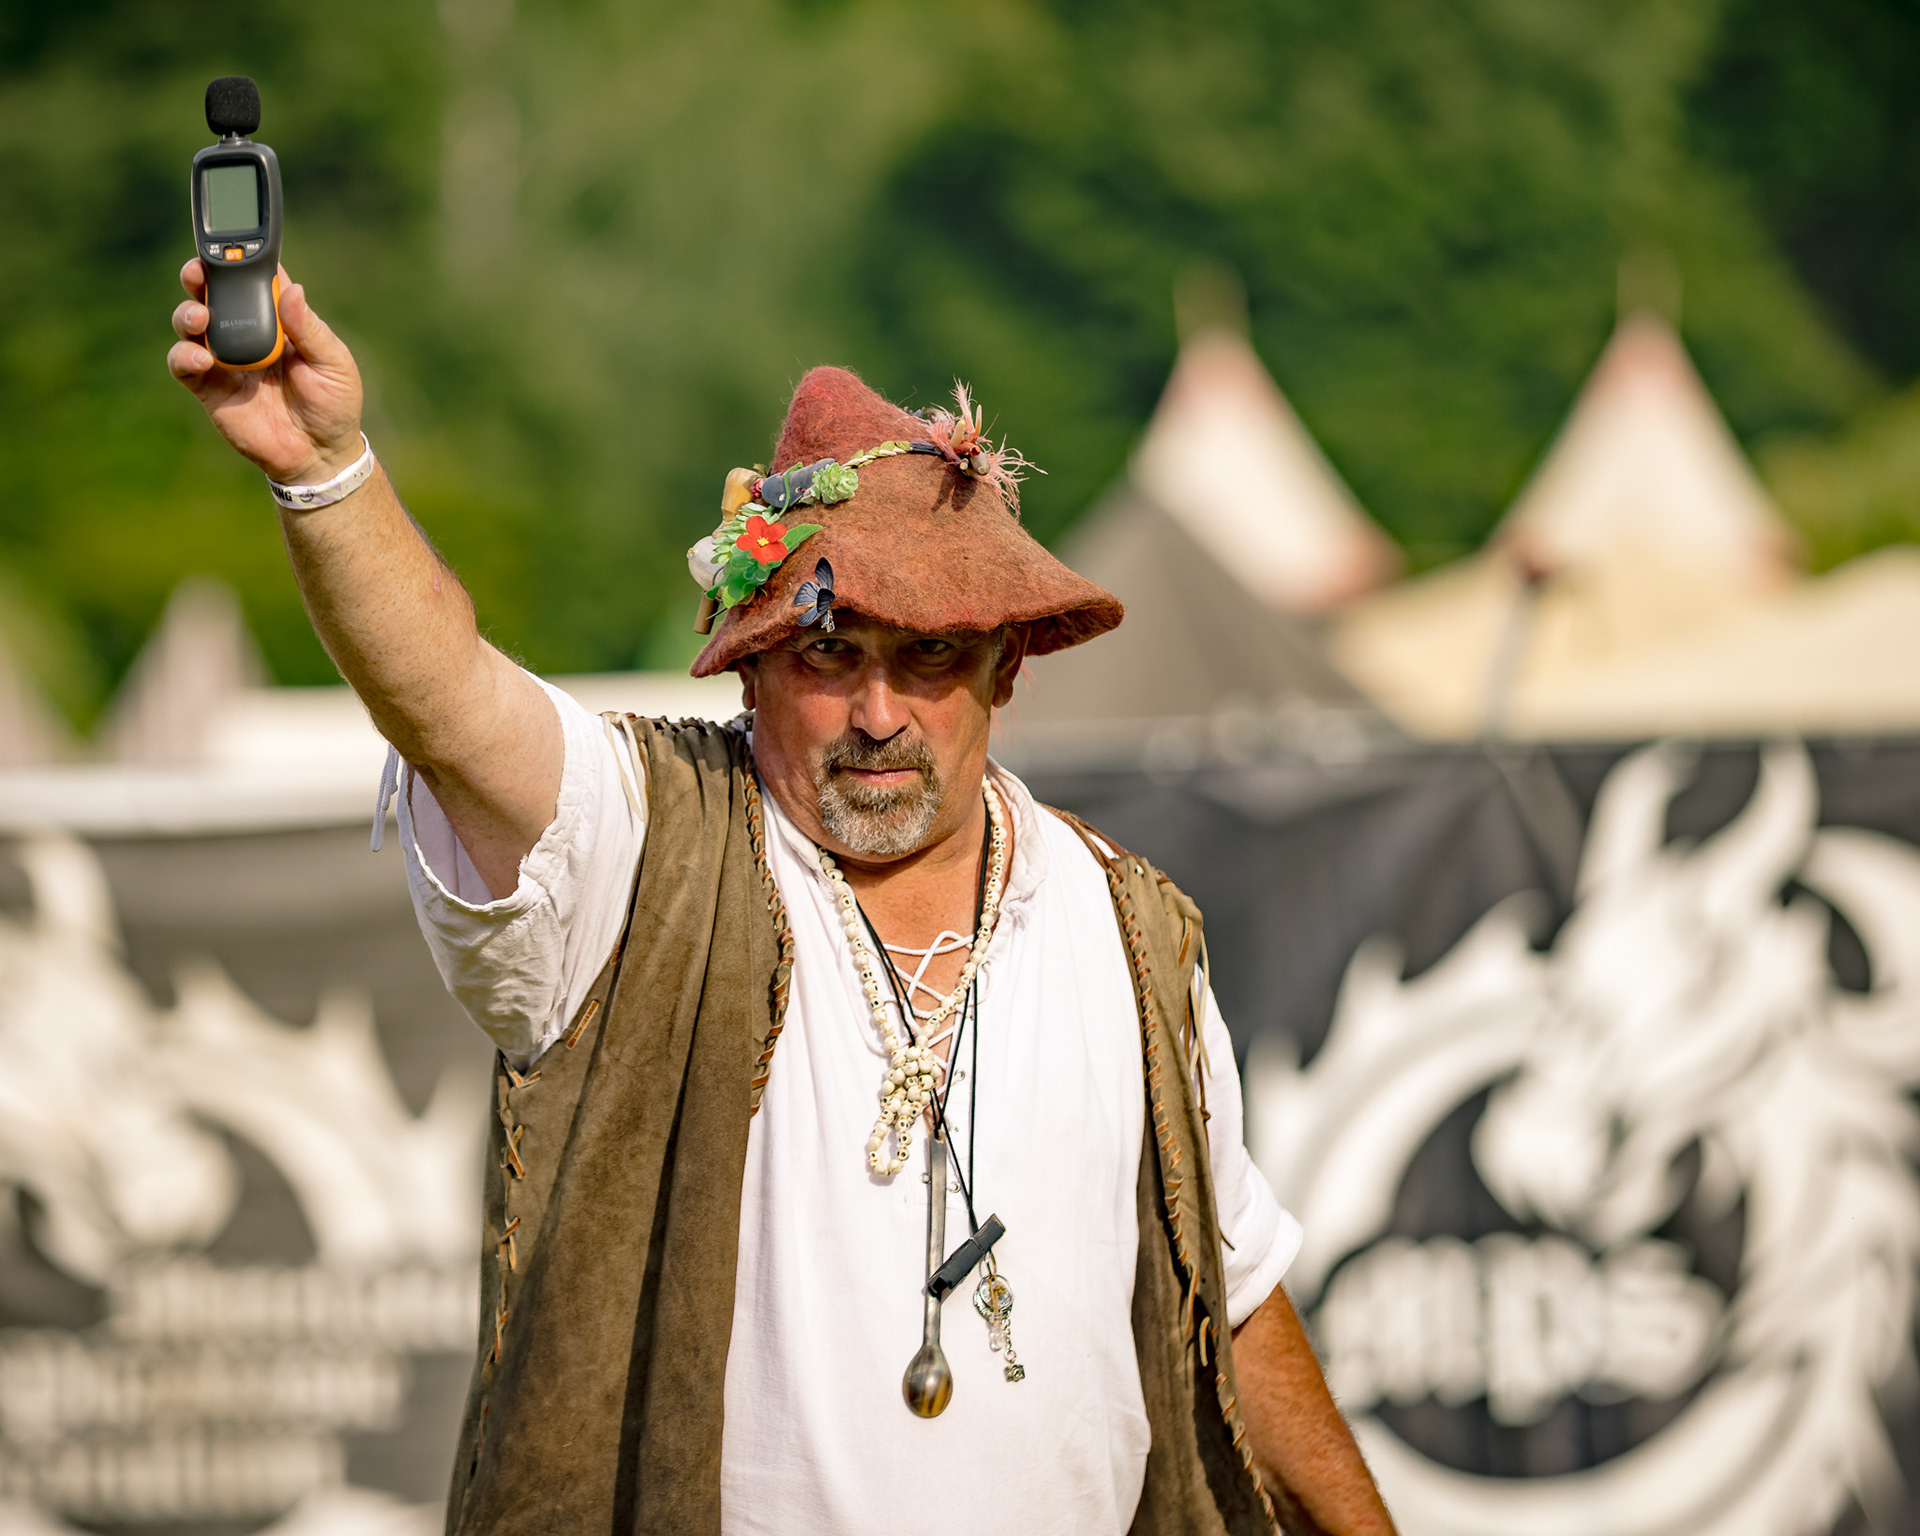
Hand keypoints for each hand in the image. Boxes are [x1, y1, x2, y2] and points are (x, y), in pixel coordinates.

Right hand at [168, 259, 364, 484]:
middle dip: (201, 276)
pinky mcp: (209, 386)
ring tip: (199, 317)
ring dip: (188, 313)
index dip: (242, 261)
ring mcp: (224, 358)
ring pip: (192, 323)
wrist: (319, 454)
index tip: (234, 247)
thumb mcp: (334, 365)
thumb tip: (293, 289)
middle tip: (198, 271)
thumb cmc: (334, 406)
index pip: (255, 282)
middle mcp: (247, 333)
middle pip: (214, 294)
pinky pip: (183, 363)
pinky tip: (200, 357)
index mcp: (279, 321)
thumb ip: (310, 329)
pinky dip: (184, 355)